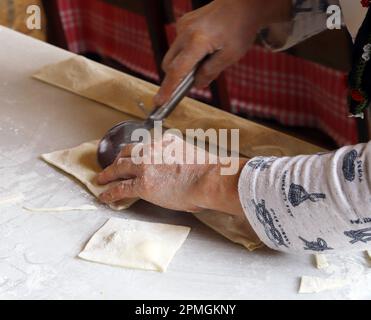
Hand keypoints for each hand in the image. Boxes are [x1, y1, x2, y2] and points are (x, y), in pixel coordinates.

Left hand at [97, 134, 247, 215]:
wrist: (209, 178)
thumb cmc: (209, 171)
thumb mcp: (193, 157)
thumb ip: (182, 160)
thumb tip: (182, 174)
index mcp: (166, 142)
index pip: (146, 145)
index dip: (137, 152)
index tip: (133, 155)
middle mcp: (152, 150)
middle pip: (128, 152)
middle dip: (118, 158)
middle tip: (113, 164)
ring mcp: (145, 166)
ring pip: (119, 167)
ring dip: (108, 173)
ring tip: (101, 178)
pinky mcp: (142, 184)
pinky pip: (120, 188)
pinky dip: (110, 191)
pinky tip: (105, 195)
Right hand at [154, 0, 291, 105]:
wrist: (243, 4)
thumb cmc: (240, 28)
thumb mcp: (231, 56)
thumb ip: (211, 72)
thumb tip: (196, 84)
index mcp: (198, 41)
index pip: (177, 70)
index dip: (168, 88)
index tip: (160, 101)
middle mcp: (185, 32)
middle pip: (169, 64)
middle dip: (176, 76)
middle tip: (194, 79)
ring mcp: (182, 25)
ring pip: (174, 54)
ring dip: (183, 63)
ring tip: (206, 58)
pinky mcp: (183, 22)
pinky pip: (179, 44)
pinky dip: (187, 52)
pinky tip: (205, 47)